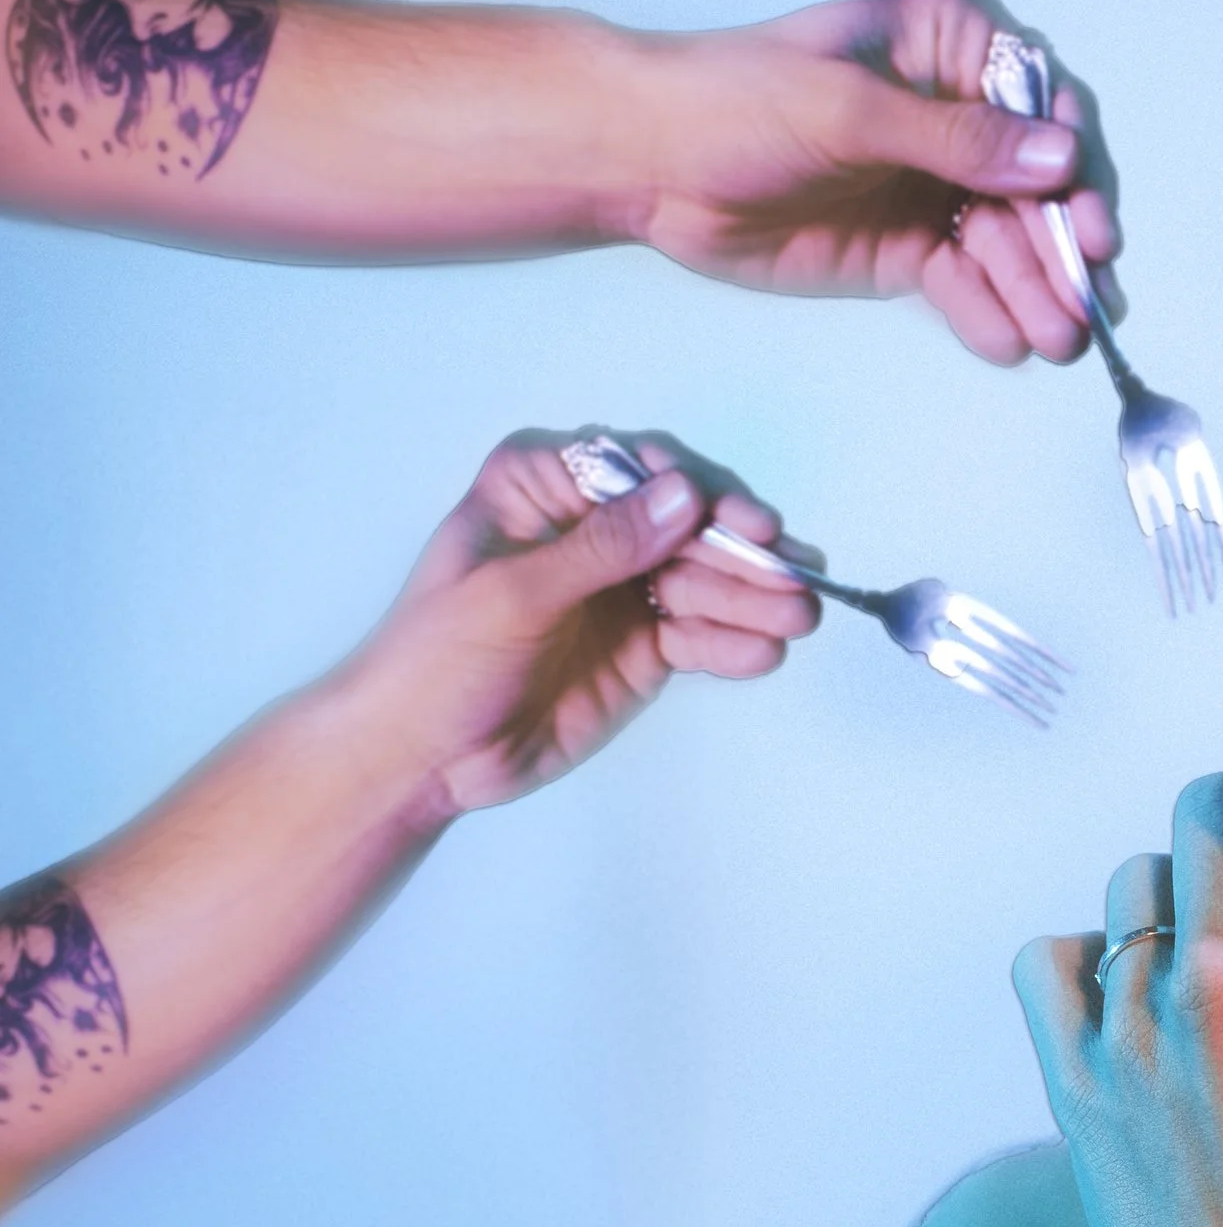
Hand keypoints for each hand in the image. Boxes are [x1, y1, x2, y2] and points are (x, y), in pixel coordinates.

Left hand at [342, 429, 821, 822]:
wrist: (421, 757)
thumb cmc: (436, 660)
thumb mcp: (513, 595)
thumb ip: (602, 547)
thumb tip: (686, 496)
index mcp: (542, 486)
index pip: (636, 470)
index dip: (696, 492)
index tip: (742, 523)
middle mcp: (592, 526)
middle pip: (687, 522)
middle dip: (740, 551)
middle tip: (792, 577)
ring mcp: (622, 587)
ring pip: (705, 578)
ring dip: (754, 597)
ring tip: (799, 618)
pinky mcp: (644, 646)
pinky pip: (701, 634)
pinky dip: (734, 643)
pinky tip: (764, 652)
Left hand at [625, 0, 1118, 364]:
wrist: (649, 163)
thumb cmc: (735, 101)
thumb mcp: (849, 110)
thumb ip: (956, 139)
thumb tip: (1058, 158)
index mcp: (947, 47)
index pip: (1040, 106)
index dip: (1073, 169)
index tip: (1091, 228)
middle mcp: (954, 115)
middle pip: (1037, 185)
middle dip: (1062, 246)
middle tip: (1085, 304)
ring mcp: (936, 186)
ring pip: (1010, 241)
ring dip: (1037, 290)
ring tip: (1057, 340)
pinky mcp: (909, 248)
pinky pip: (965, 282)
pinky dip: (989, 312)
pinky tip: (1009, 341)